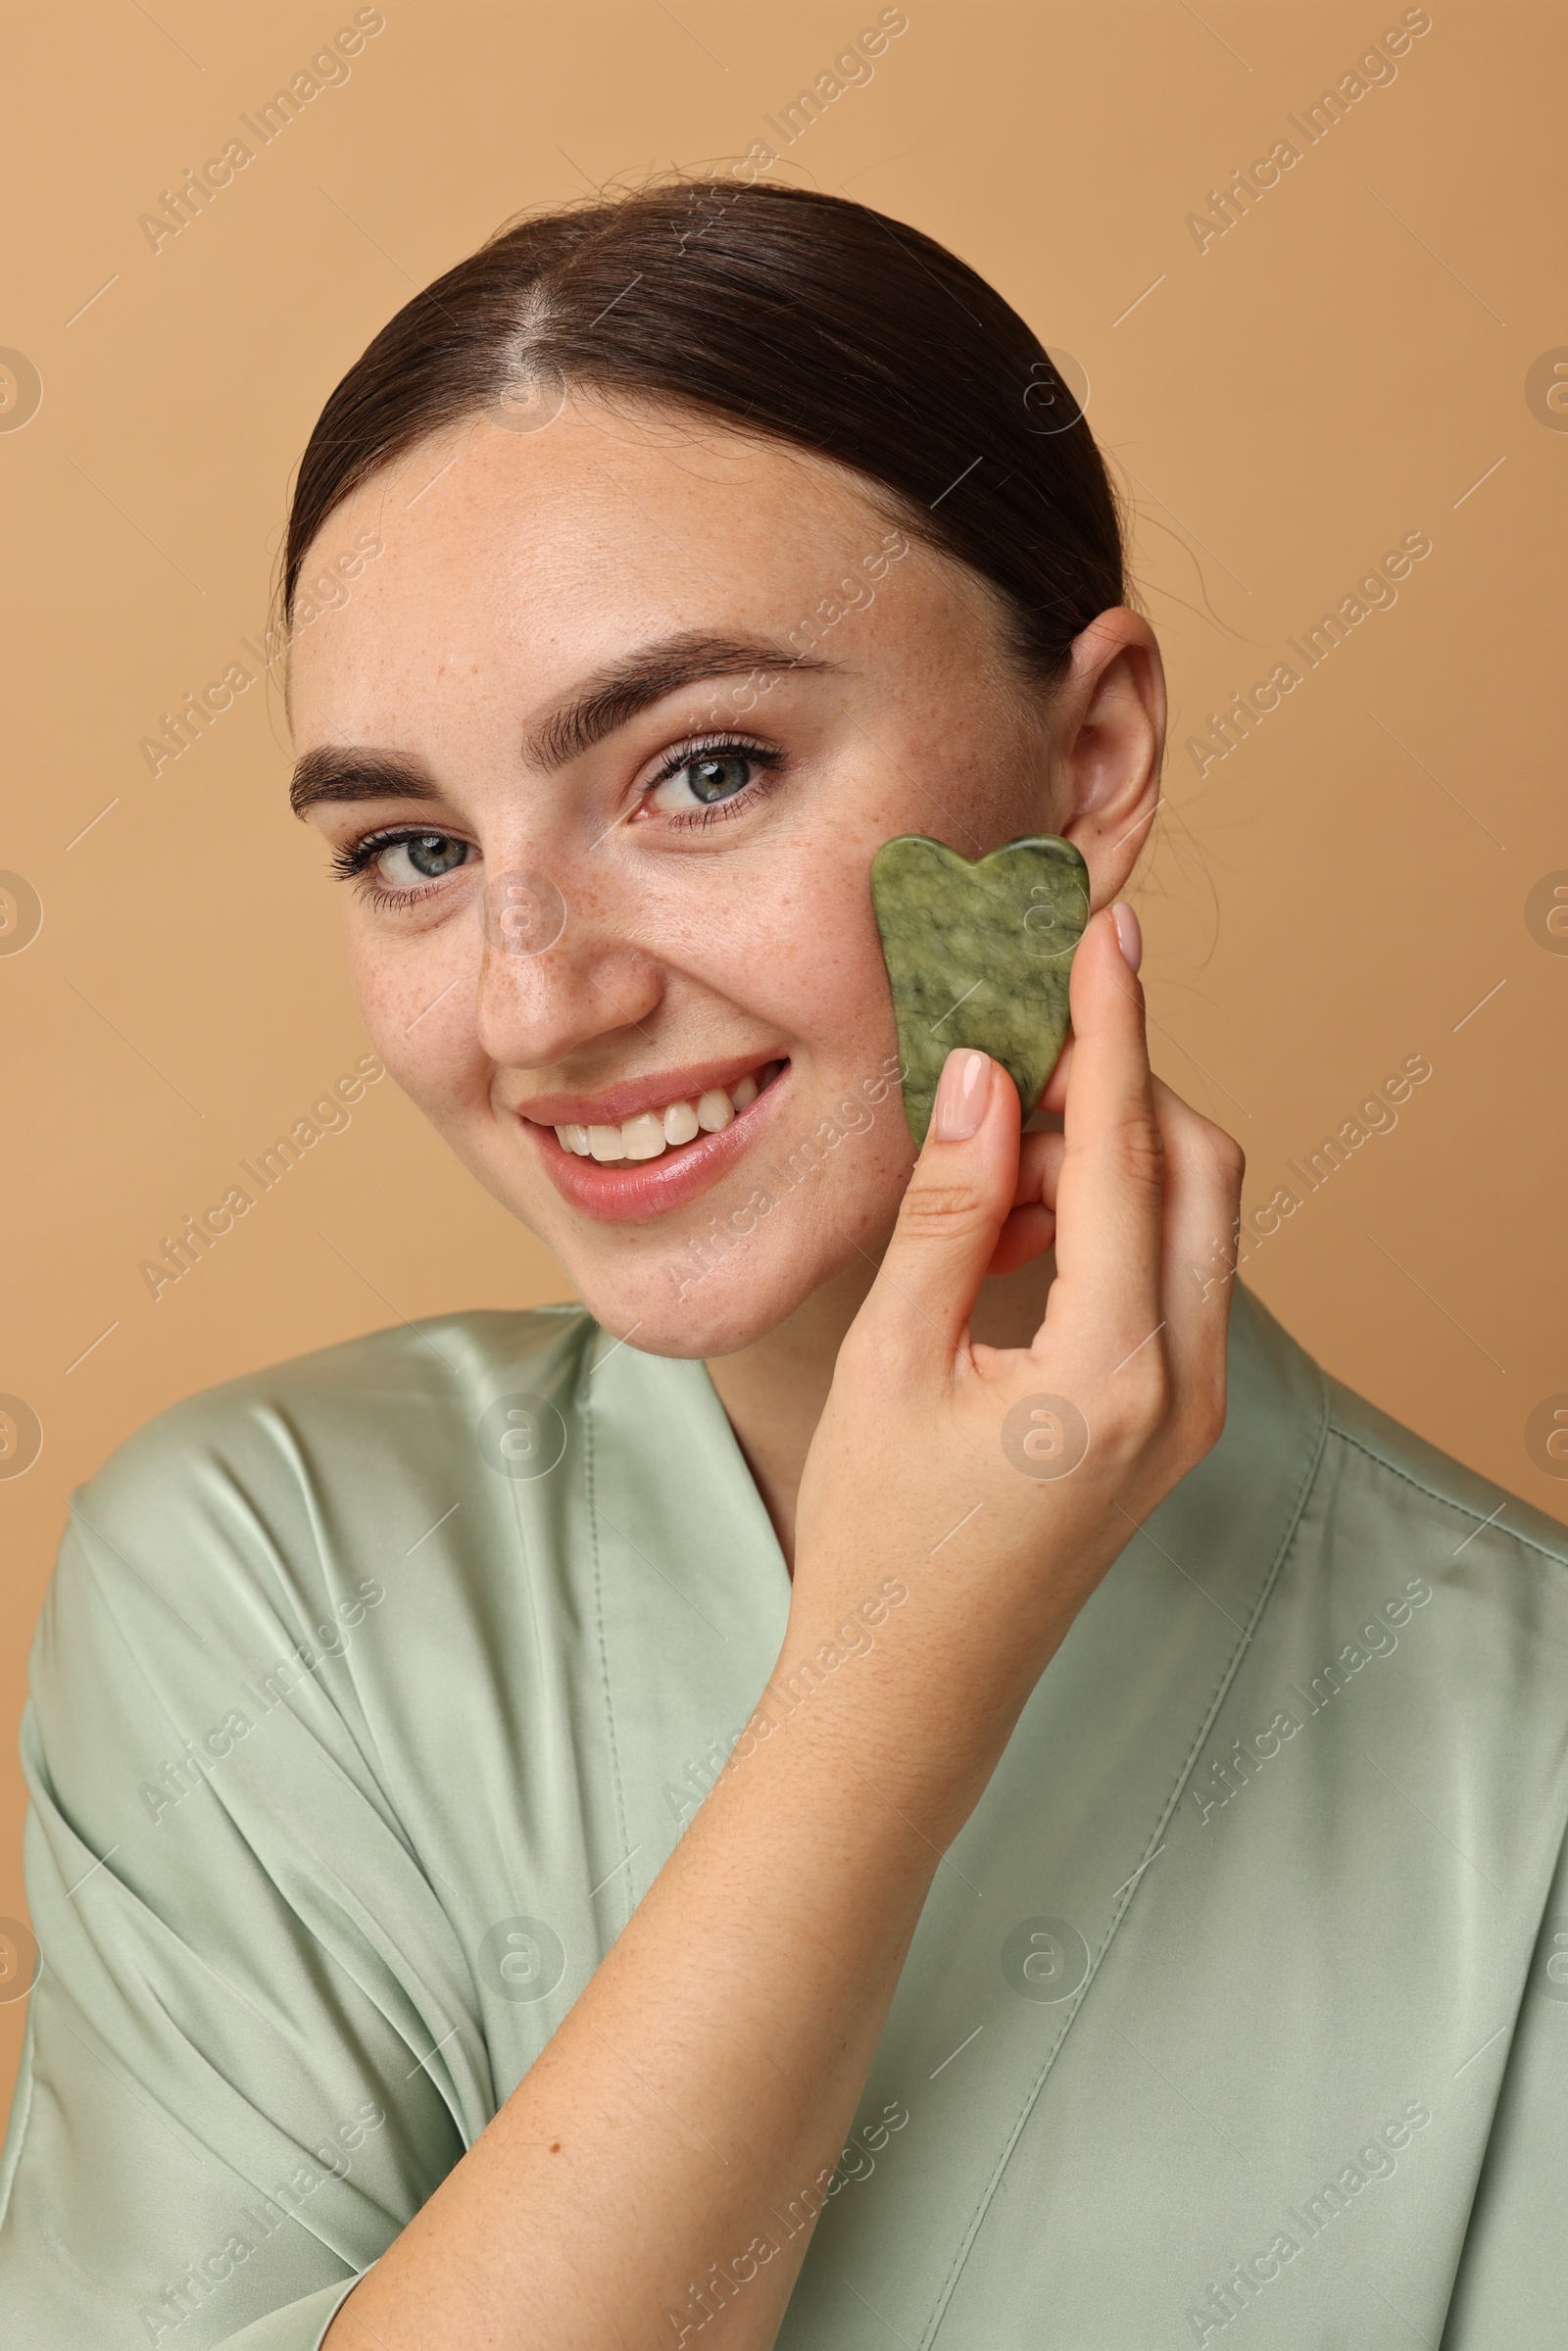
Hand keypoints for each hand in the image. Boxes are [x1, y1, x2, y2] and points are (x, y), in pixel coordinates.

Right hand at [780, 905, 1245, 1809]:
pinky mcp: (1177, 1420)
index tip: (1106, 932)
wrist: (913, 1683)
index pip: (1130, 1153)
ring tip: (991, 1160)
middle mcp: (1185, 1385)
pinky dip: (1114, 1224)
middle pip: (1200, 1170)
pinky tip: (1015, 1229)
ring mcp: (1194, 1409)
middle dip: (1123, 1089)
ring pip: (1196, 1221)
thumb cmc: (880, 1536)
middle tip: (1019, 1053)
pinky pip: (1175, 1278)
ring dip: (1113, 1159)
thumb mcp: (891, 1358)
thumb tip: (984, 1080)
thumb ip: (947, 1210)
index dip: (1114, 1029)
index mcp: (1112, 1369)